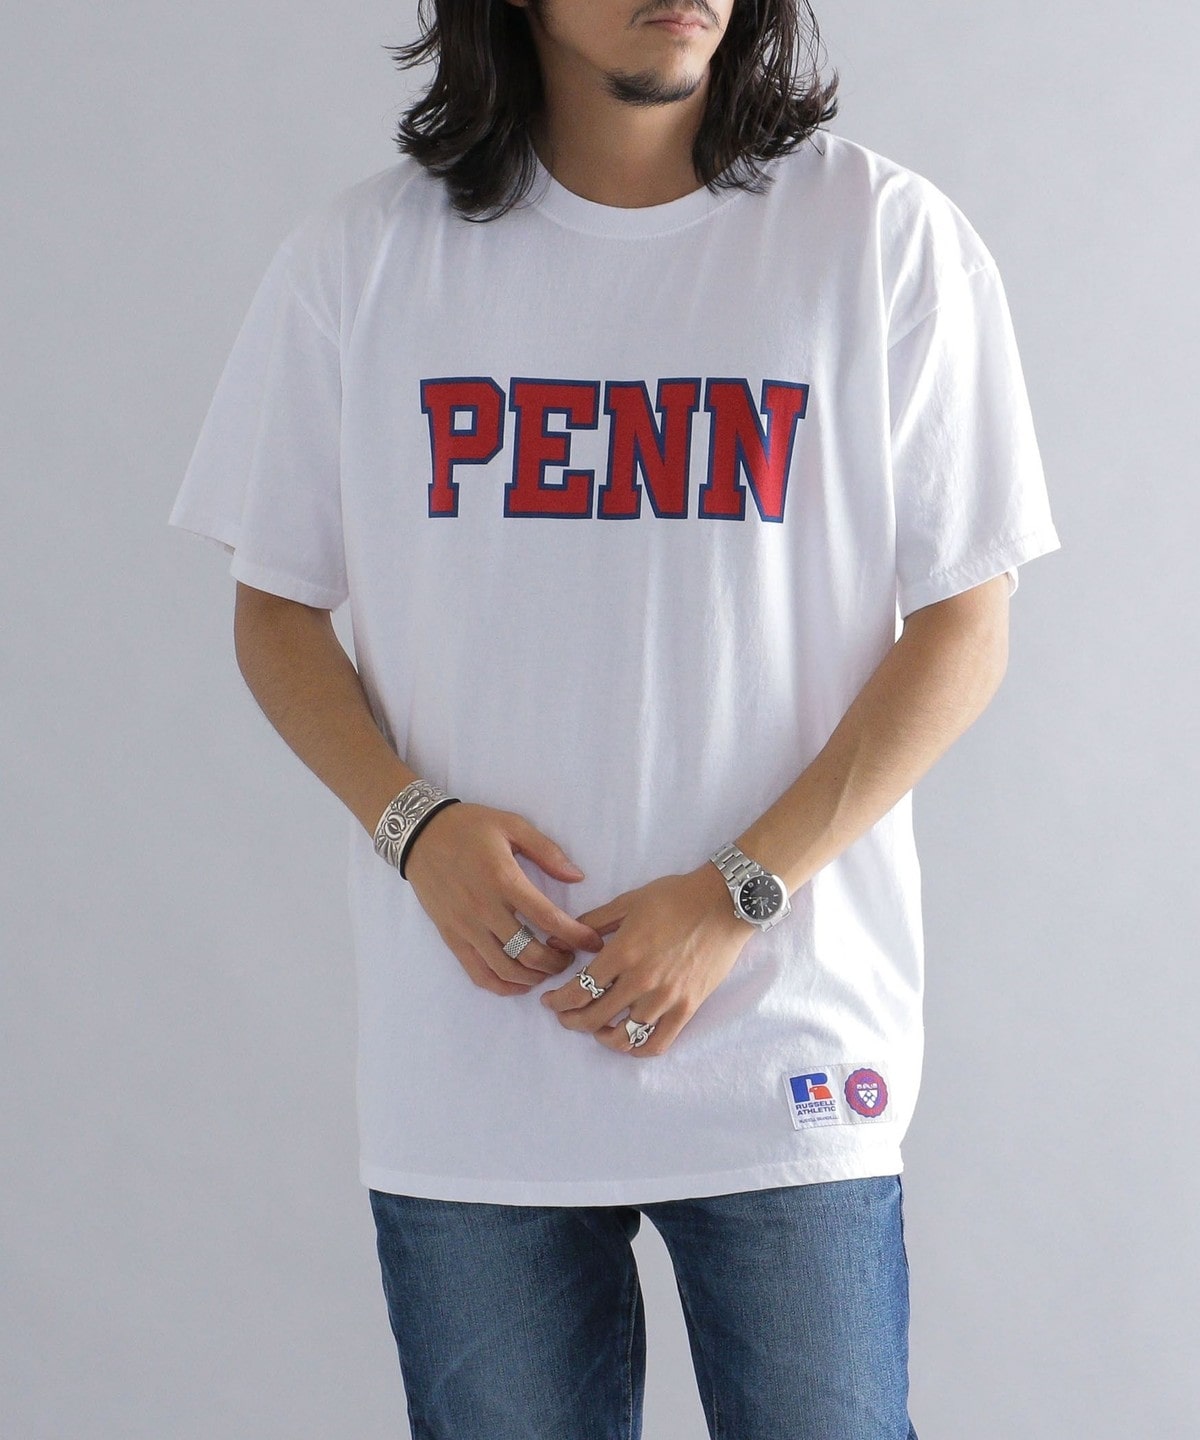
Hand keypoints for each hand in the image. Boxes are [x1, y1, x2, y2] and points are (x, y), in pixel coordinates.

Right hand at [403, 803, 603, 995]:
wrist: (419, 835)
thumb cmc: (469, 826)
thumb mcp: (512, 824)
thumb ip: (547, 851)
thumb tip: (578, 877)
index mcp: (504, 879)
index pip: (548, 919)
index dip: (576, 937)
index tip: (593, 944)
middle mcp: (484, 909)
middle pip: (529, 953)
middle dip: (558, 963)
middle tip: (570, 958)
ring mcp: (465, 927)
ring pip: (505, 969)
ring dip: (533, 977)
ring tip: (548, 969)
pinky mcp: (450, 937)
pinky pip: (478, 973)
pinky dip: (502, 986)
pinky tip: (519, 982)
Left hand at [539, 864, 752, 1056]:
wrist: (724, 904)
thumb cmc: (675, 898)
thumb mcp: (628, 902)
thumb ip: (592, 923)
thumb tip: (559, 940)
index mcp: (622, 953)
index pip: (578, 991)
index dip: (558, 1001)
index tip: (550, 1001)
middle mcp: (641, 982)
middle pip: (594, 1018)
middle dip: (572, 1021)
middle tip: (565, 1015)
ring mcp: (666, 999)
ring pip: (623, 1037)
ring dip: (602, 1036)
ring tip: (597, 1027)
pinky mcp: (687, 1008)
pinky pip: (657, 1043)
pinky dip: (637, 1049)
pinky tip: (628, 1040)